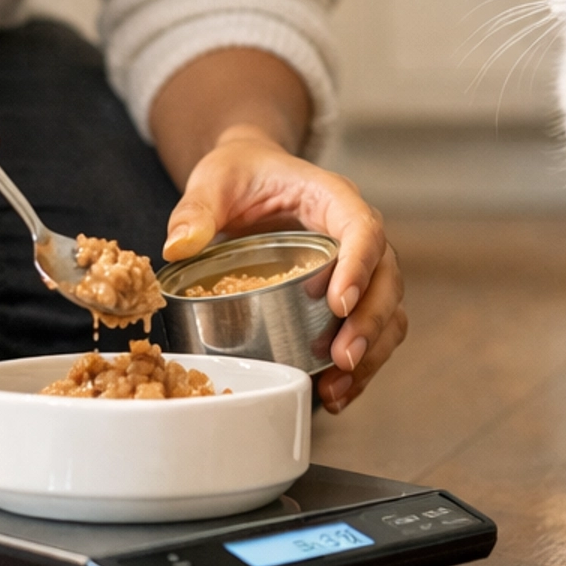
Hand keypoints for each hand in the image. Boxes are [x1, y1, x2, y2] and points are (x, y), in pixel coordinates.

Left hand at [163, 126, 405, 412]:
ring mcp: (358, 267)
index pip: (363, 228)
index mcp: (332, 197)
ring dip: (370, 352)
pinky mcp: (347, 295)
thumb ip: (197, 210)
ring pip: (387, 310)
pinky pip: (370, 331)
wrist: (250, 175)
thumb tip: (178, 246)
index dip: (359, 267)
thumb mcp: (214, 180)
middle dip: (369, 323)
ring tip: (336, 389)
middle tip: (341, 359)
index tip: (339, 304)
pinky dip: (360, 366)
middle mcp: (355, 232)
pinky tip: (333, 393)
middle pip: (386, 277)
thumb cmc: (240, 172)